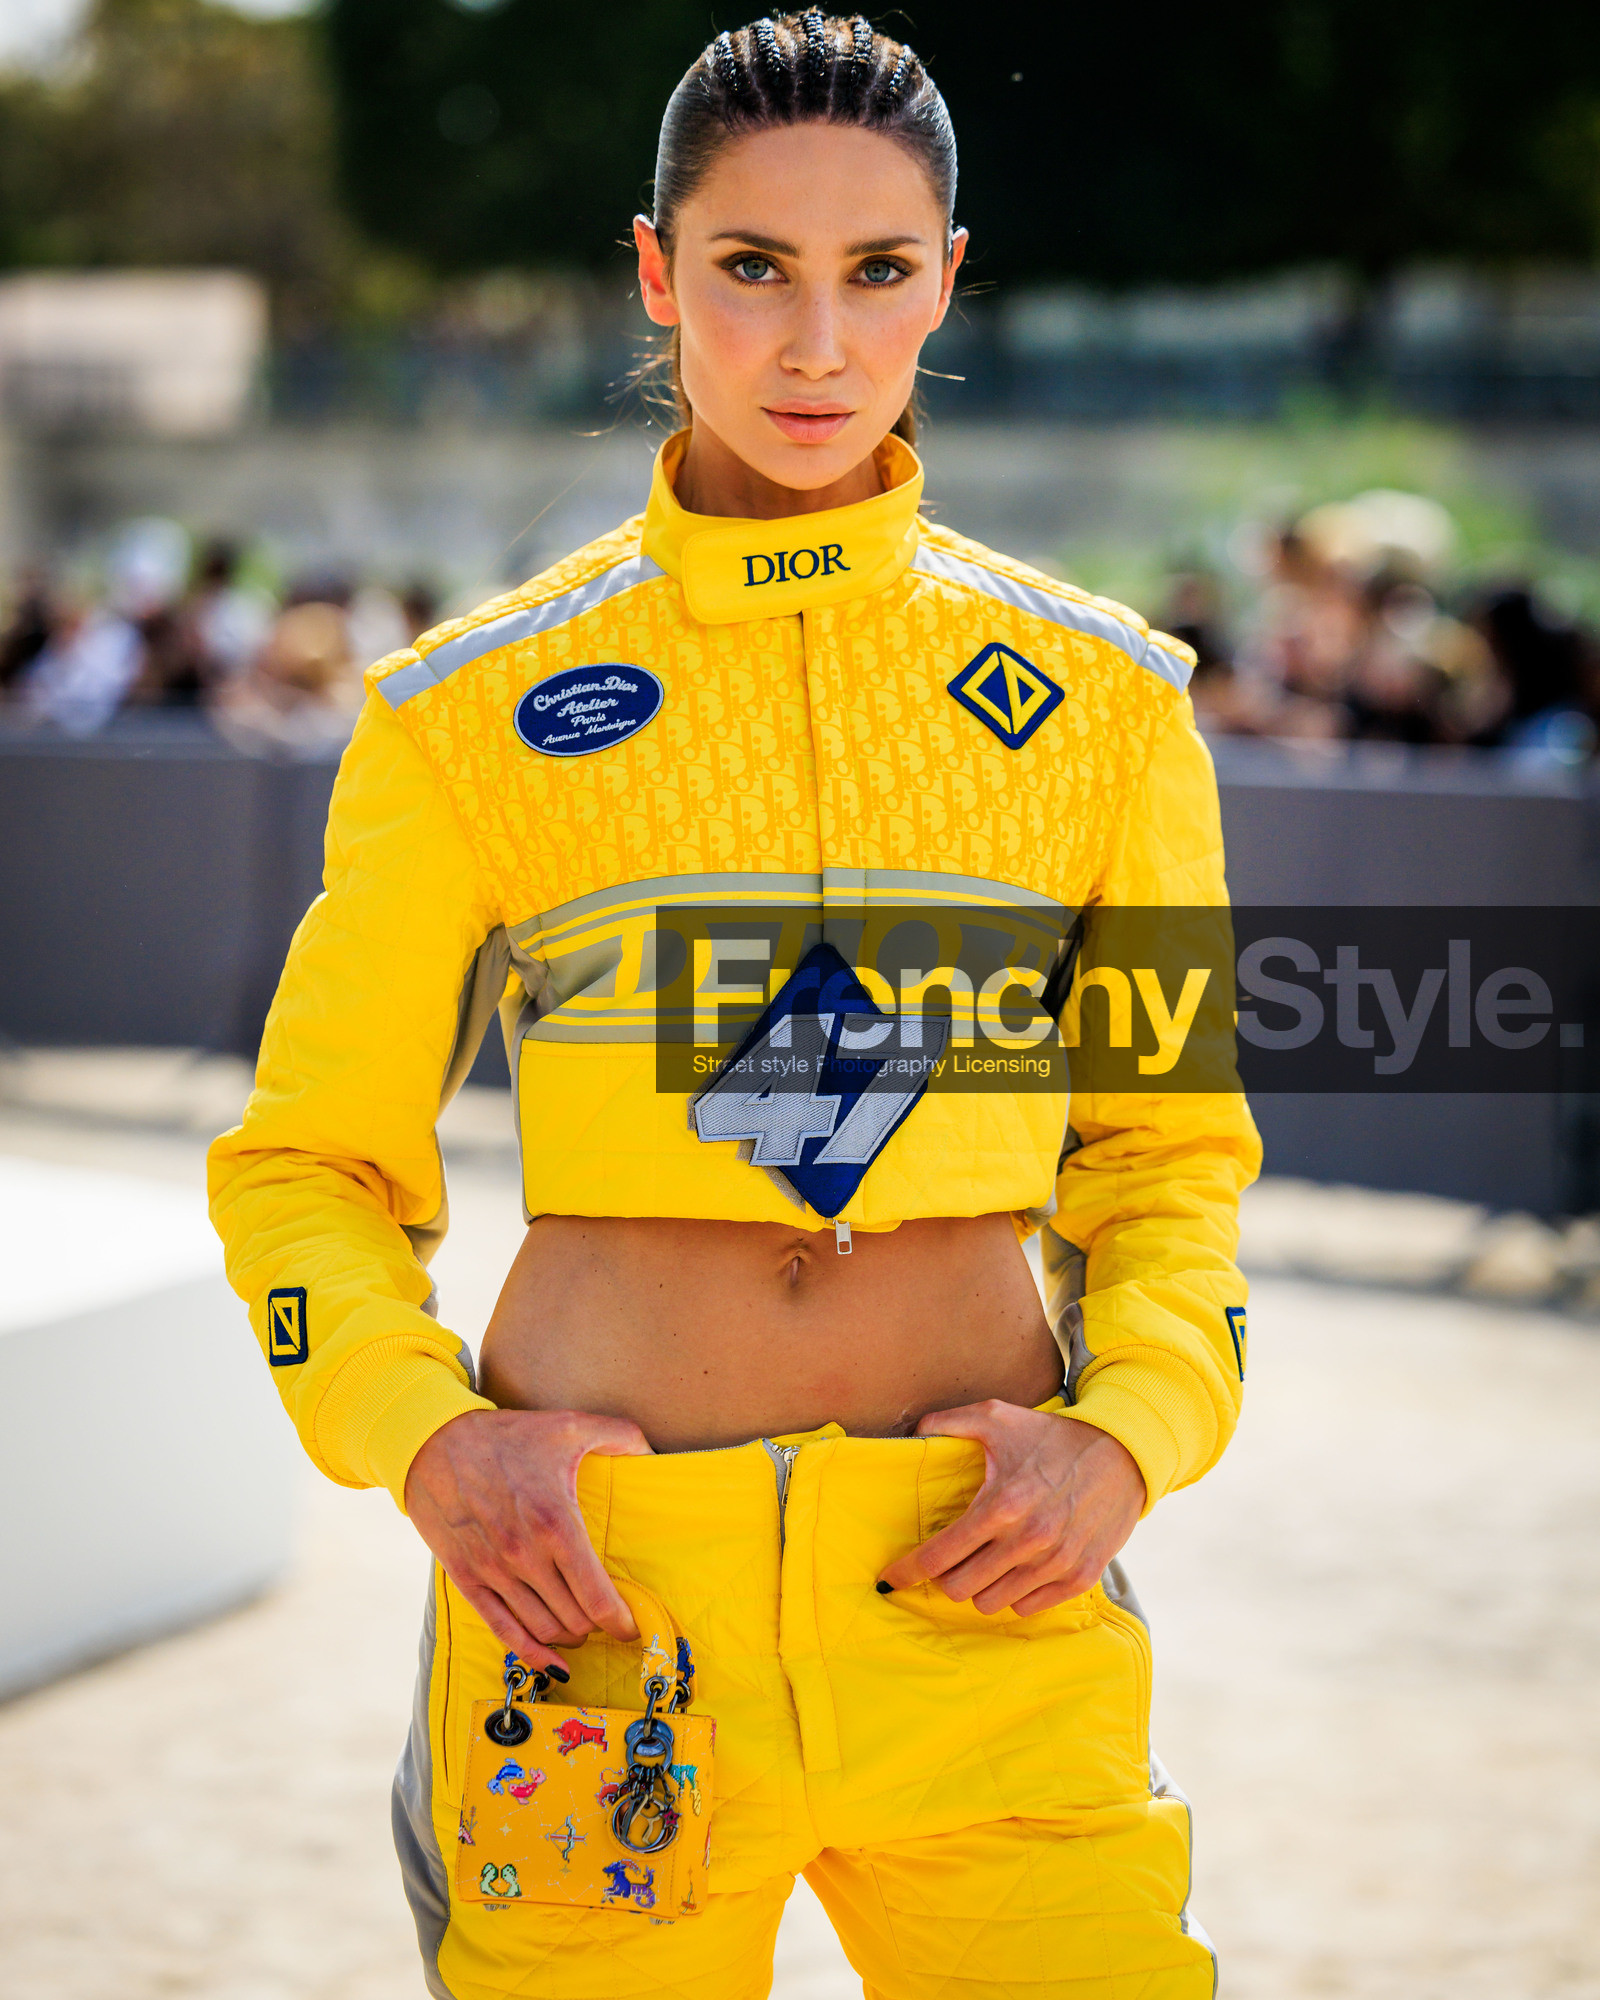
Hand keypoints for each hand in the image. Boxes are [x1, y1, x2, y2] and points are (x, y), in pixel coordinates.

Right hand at [404, 1408, 652, 1672]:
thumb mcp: (569, 1426)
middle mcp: (525, 1555)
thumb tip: (651, 1451)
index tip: (632, 1625)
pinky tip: (549, 1660)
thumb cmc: (505, 1436)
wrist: (433, 1442)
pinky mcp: (466, 1578)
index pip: (598, 1597)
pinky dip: (529, 1652)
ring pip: (542, 1629)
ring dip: (568, 1637)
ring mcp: (494, 1571)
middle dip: (598, 1626)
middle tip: (608, 1620)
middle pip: (574, 1619)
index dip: (621, 1620)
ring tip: (582, 1630)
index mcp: (556, 1524)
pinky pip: (502, 1629)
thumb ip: (619, 1435)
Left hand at [878, 1400, 1145, 1616]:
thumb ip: (949, 1422)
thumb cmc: (1053, 1436)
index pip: (939, 1556)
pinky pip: (1028, 1608)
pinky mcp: (1079, 1578)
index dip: (908, 1571)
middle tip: (948, 1561)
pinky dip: (1014, 1595)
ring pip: (992, 1604)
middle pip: (960, 1589)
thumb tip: (914, 1434)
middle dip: (945, 1578)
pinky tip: (1013, 1571)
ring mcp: (1055, 1564)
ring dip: (979, 1588)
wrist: (1123, 1452)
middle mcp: (1028, 1541)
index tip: (890, 1578)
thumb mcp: (998, 1417)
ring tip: (982, 1564)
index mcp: (1001, 1505)